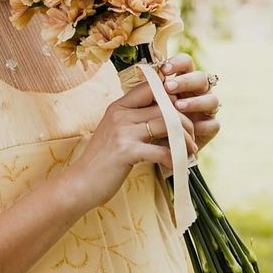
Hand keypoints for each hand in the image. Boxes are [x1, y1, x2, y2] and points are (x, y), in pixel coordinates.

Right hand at [68, 77, 198, 210]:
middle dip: (184, 121)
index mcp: (118, 107)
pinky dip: (174, 158)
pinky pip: (161, 150)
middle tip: (192, 135)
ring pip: (166, 124)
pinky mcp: (126, 151)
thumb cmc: (101, 162)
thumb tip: (164, 118)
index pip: (150, 88)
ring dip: (184, 138)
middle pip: (164, 106)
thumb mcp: (115, 134)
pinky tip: (176, 165)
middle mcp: (120, 115)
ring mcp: (122, 132)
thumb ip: (134, 122)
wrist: (80, 184)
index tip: (183, 111)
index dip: (170, 96)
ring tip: (190, 149)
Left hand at [159, 53, 220, 150]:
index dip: (178, 63)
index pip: (186, 63)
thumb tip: (149, 78)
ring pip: (212, 100)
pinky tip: (191, 128)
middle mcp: (199, 91)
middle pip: (201, 78)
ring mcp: (207, 109)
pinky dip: (202, 125)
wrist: (159, 144)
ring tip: (178, 107)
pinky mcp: (211, 127)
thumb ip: (152, 90)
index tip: (164, 69)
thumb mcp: (150, 102)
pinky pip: (213, 124)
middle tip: (168, 87)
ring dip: (195, 102)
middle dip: (185, 81)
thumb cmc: (153, 117)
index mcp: (184, 79)